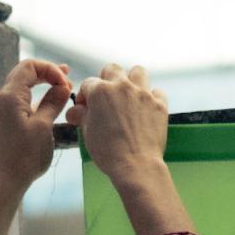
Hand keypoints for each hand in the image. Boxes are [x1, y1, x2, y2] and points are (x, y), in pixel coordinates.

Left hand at [0, 59, 70, 192]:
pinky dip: (39, 96)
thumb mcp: (44, 127)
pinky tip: (52, 102)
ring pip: (24, 85)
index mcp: (10, 95)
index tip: (66, 83)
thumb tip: (62, 87)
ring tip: (64, 88)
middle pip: (25, 72)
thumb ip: (53, 103)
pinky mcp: (8, 119)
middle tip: (68, 78)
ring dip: (44, 84)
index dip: (50, 69)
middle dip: (47, 72)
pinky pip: (23, 99)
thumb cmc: (25, 156)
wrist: (7, 180)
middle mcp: (4, 98)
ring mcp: (4, 108)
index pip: (30, 67)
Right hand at [66, 64, 168, 189]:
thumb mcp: (87, 132)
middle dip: (108, 79)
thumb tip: (74, 112)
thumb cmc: (108, 151)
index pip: (88, 84)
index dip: (85, 96)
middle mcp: (122, 86)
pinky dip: (152, 97)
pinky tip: (147, 108)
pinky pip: (157, 91)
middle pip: (113, 69)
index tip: (86, 108)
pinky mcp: (160, 105)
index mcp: (100, 91)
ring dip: (133, 79)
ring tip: (130, 94)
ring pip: (138, 72)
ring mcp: (143, 94)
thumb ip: (81, 116)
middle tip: (108, 97)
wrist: (136, 165)